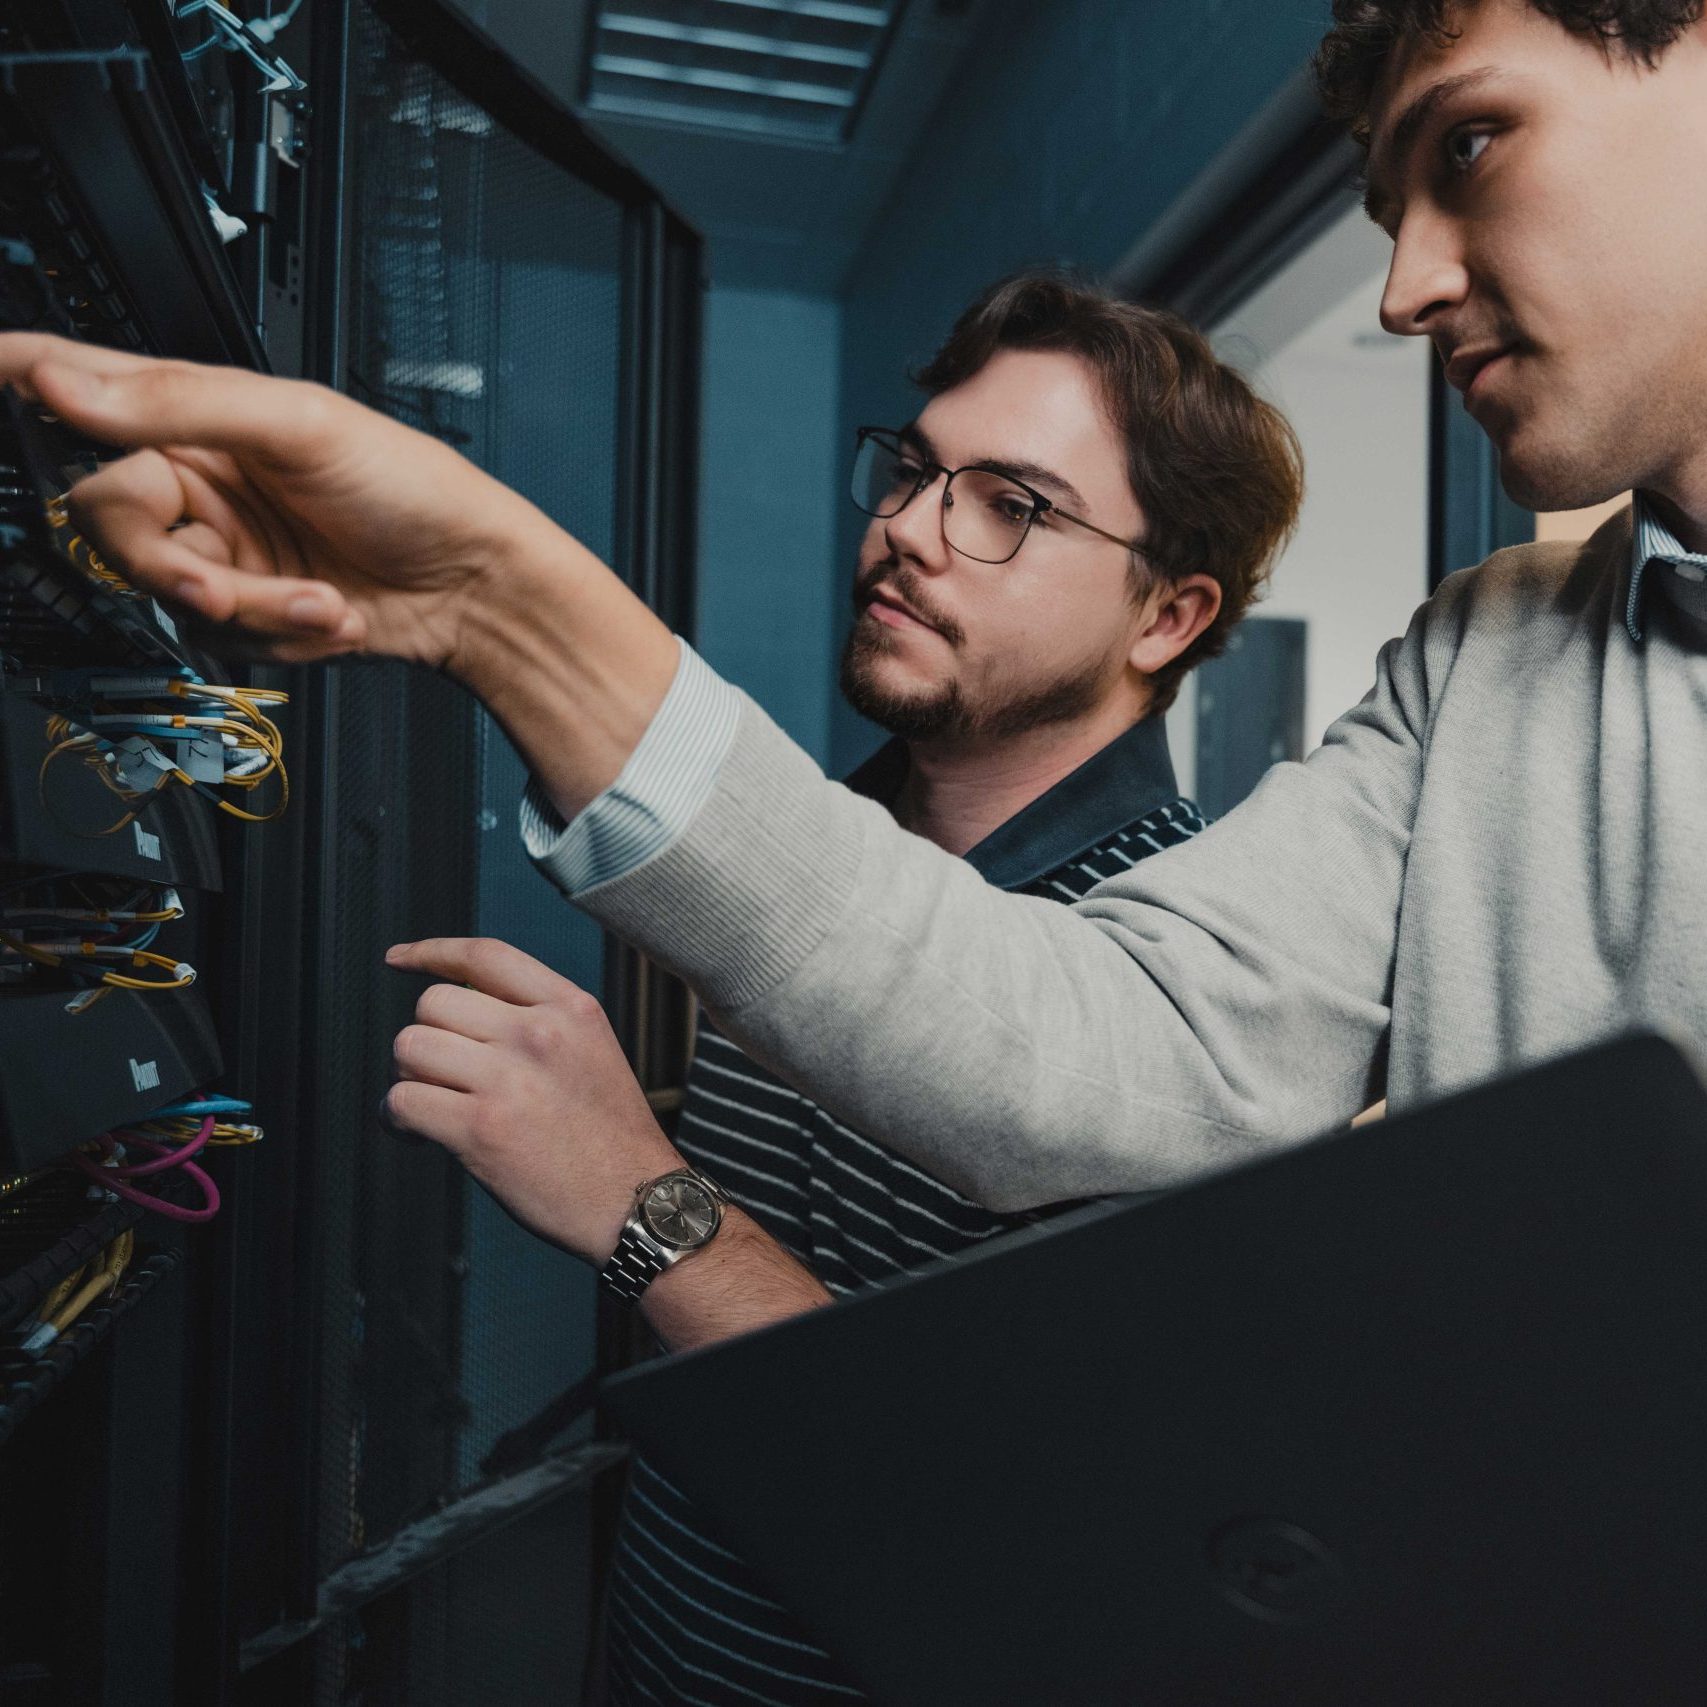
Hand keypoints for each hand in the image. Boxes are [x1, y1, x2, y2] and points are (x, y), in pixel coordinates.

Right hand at [0, 333, 570, 670]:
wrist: (475, 588)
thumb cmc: (414, 488)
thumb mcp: (300, 425)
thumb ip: (178, 402)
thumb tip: (64, 380)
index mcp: (198, 413)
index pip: (81, 385)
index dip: (21, 380)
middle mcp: (198, 479)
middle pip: (107, 521)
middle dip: (167, 565)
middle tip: (217, 583)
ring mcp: (221, 547)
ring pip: (165, 591)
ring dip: (251, 609)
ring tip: (319, 598)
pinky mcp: (248, 609)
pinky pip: (217, 636)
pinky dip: (278, 635)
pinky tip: (329, 613)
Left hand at [383, 936, 682, 1264]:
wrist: (637, 1200)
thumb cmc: (610, 1136)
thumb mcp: (592, 1050)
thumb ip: (539, 1020)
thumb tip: (462, 1010)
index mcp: (570, 1007)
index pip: (485, 956)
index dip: (431, 952)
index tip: (401, 960)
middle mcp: (539, 1033)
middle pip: (435, 1003)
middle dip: (428, 1037)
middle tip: (444, 1074)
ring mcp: (508, 1080)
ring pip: (410, 1046)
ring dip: (410, 1076)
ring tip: (435, 1103)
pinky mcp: (480, 1129)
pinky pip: (402, 1101)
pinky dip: (398, 1120)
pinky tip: (421, 1134)